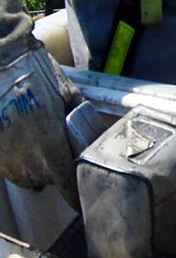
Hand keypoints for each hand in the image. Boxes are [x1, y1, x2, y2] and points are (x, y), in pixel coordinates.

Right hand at [0, 45, 80, 198]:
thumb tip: (86, 128)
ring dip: (30, 170)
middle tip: (58, 159)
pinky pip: (4, 164)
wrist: (1, 60)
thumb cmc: (36, 73)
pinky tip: (18, 143)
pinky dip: (12, 159)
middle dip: (51, 174)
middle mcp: (24, 157)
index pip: (65, 184)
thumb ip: (77, 116)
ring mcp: (2, 154)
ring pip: (19, 176)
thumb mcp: (68, 94)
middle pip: (41, 181)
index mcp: (49, 146)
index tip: (78, 198)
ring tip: (37, 152)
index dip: (73, 194)